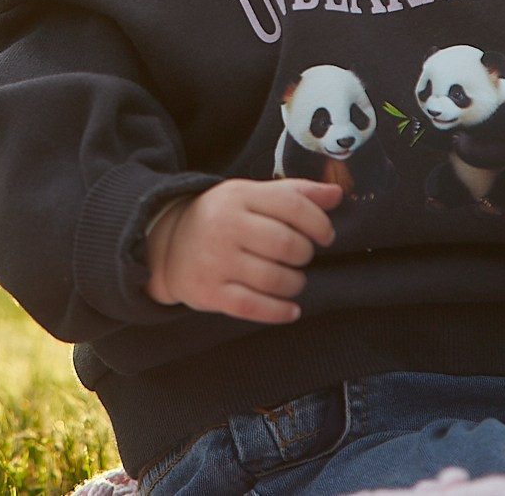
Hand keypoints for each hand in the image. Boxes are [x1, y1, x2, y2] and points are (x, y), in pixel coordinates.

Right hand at [144, 178, 341, 322]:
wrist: (167, 244)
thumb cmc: (222, 218)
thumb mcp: (251, 195)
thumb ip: (294, 193)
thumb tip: (337, 194)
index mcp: (239, 196)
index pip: (291, 205)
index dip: (318, 222)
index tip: (326, 235)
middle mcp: (225, 226)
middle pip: (286, 244)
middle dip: (304, 255)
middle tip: (301, 257)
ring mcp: (216, 261)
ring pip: (273, 278)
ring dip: (295, 284)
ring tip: (293, 280)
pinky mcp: (209, 292)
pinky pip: (253, 307)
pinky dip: (279, 312)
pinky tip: (291, 309)